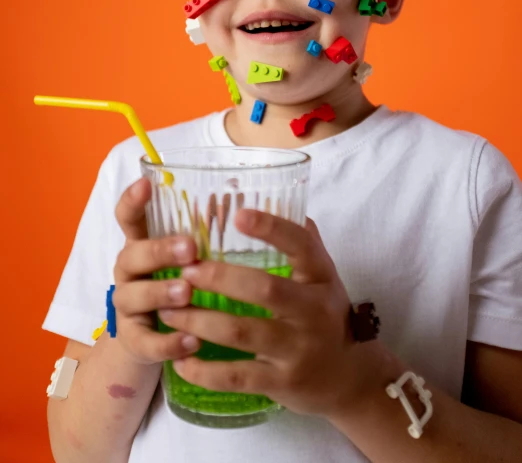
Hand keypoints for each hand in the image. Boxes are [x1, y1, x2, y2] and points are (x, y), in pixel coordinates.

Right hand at [112, 177, 201, 365]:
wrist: (150, 340)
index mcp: (141, 245)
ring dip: (160, 293)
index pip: (129, 217)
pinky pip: (146, 342)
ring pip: (133, 297)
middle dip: (160, 250)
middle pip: (132, 255)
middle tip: (190, 248)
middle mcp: (129, 272)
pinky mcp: (134, 340)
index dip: (133, 200)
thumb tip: (244, 208)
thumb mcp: (185, 259)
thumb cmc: (176, 284)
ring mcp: (127, 306)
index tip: (147, 184)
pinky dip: (168, 342)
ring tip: (187, 293)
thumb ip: (203, 237)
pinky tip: (192, 341)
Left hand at [160, 208, 361, 418]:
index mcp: (321, 277)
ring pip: (242, 333)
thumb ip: (303, 241)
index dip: (272, 228)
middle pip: (265, 289)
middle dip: (219, 278)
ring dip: (199, 321)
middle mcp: (313, 311)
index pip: (302, 245)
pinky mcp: (281, 383)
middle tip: (184, 271)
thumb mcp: (323, 276)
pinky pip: (236, 376)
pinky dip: (203, 371)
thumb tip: (276, 197)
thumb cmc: (326, 314)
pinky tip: (180, 361)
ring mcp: (297, 349)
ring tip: (168, 312)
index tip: (239, 215)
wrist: (350, 378)